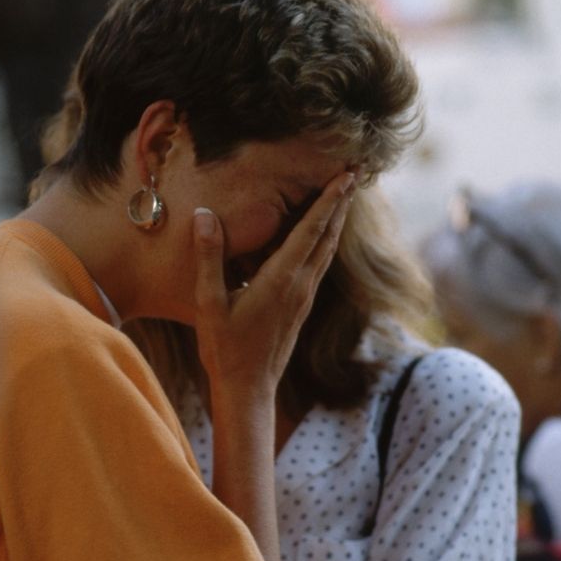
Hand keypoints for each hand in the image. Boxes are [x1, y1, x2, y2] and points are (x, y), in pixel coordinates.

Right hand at [192, 171, 356, 399]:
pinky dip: (326, 240)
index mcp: (282, 279)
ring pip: (327, 249)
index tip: (346, 175)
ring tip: (345, 195)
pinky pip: (319, 264)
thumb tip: (205, 215)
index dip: (330, 199)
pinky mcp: (301, 306)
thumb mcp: (209, 301)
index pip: (313, 229)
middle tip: (355, 172)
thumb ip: (210, 257)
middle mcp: (301, 285)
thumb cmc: (225, 348)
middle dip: (342, 202)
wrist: (247, 388)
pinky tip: (322, 235)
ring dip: (337, 220)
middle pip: (329, 235)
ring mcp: (304, 297)